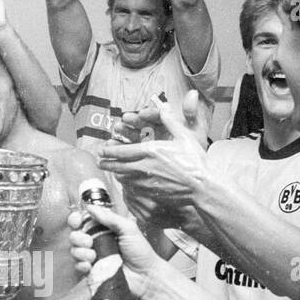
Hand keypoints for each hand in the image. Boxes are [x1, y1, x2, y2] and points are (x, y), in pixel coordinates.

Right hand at [67, 203, 163, 298]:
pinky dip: (81, 265)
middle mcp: (95, 241)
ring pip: (74, 250)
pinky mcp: (92, 271)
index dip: (76, 220)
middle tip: (89, 242)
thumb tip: (90, 207)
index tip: (77, 222)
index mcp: (103, 229)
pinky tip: (90, 266)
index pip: (83, 221)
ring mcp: (92, 257)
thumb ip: (110, 218)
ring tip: (93, 256)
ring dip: (80, 252)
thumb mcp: (128, 229)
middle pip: (75, 235)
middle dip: (78, 237)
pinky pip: (78, 266)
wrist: (145, 276)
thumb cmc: (140, 251)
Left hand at [99, 91, 207, 231]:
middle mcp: (144, 166)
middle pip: (118, 165)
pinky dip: (125, 183)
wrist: (201, 189)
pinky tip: (123, 180)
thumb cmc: (195, 163)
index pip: (122, 150)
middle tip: (98, 161)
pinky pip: (131, 187)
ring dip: (113, 172)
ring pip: (122, 177)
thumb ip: (171, 120)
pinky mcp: (149, 193)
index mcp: (151, 151)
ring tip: (107, 169)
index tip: (102, 149)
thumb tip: (164, 105)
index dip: (109, 150)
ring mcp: (145, 182)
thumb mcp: (185, 137)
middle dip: (106, 162)